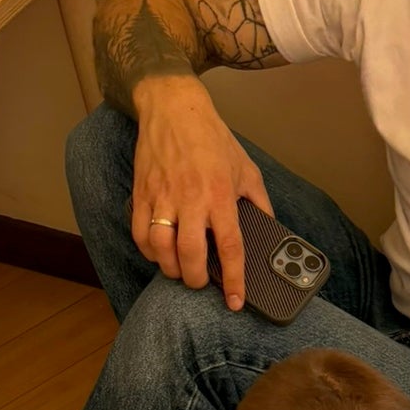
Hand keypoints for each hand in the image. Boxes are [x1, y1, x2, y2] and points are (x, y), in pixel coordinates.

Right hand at [131, 75, 272, 303]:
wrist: (173, 107)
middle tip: (201, 281)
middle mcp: (190, 199)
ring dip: (170, 268)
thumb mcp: (247, 169)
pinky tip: (158, 253)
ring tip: (180, 270)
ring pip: (160, 248)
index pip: (230, 247)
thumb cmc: (212, 139)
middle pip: (190, 254)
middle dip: (196, 279)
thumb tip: (270, 232)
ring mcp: (162, 196)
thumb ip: (260, 204)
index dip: (233, 280)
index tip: (234, 301)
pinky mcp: (141, 192)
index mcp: (220, 195)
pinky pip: (139, 233)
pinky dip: (148, 251)